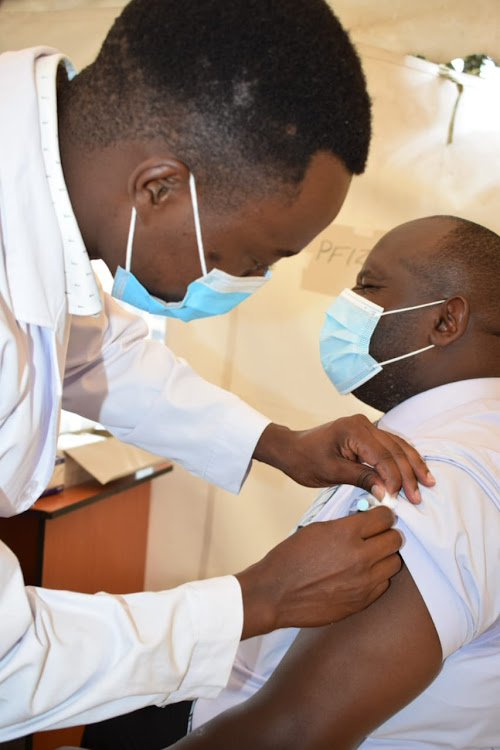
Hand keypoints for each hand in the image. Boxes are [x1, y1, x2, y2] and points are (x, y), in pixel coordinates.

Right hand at [235, 506, 401, 637]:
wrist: (275, 594)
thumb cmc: (290, 559)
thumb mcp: (316, 529)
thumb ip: (345, 524)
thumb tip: (365, 519)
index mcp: (346, 533)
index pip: (384, 517)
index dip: (382, 514)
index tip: (378, 517)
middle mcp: (360, 557)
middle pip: (395, 539)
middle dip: (387, 534)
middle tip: (376, 535)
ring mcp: (364, 582)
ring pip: (394, 562)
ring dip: (385, 556)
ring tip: (369, 555)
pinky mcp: (362, 601)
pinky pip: (384, 584)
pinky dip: (377, 577)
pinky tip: (361, 574)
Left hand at [253, 415, 434, 502]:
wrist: (290, 449)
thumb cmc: (304, 459)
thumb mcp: (331, 472)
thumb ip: (361, 479)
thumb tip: (386, 493)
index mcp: (354, 430)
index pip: (383, 456)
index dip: (395, 478)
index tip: (401, 498)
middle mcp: (363, 424)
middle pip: (395, 450)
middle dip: (409, 474)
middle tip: (418, 496)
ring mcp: (366, 427)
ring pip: (397, 446)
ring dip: (412, 465)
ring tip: (427, 483)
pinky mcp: (366, 434)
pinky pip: (390, 446)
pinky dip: (403, 459)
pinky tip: (415, 471)